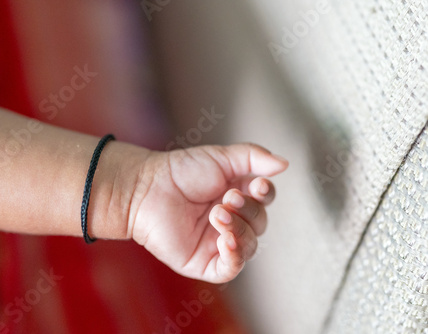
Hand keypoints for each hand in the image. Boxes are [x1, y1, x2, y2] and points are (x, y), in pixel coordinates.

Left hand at [128, 143, 287, 282]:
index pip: (265, 200)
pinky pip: (230, 269)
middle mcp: (231, 220)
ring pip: (249, 246)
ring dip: (239, 230)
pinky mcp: (204, 262)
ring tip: (218, 214)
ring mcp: (218, 242)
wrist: (148, 189)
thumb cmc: (180, 171)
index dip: (265, 194)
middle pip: (260, 223)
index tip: (258, 184)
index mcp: (237, 196)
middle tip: (226, 198)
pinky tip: (226, 240)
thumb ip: (253, 157)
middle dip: (248, 210)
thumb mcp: (220, 158)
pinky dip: (234, 257)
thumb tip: (284, 164)